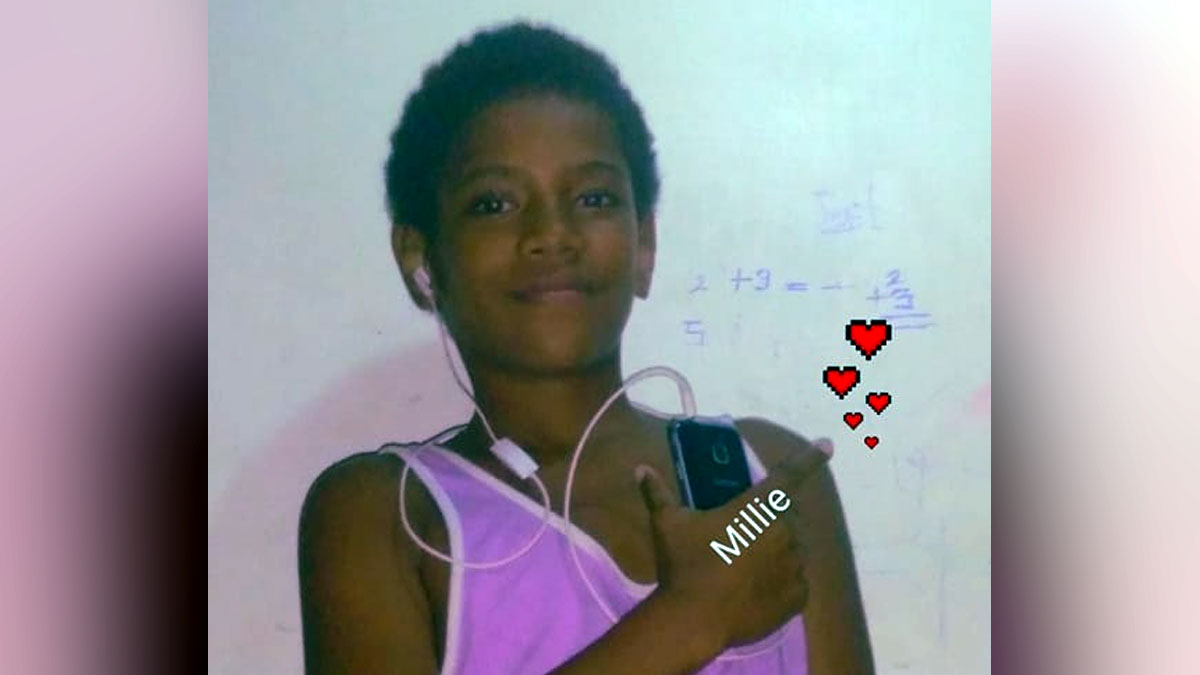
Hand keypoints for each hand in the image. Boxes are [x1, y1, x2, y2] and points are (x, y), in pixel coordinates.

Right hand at [635, 442, 831, 650]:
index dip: (810, 457)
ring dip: (778, 551)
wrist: (693, 620)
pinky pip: (796, 582)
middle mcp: (784, 531)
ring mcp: (794, 566)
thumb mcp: (667, 524)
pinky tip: (756, 589)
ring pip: (794, 550)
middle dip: (772, 520)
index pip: (789, 474)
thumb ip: (657, 493)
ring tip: (747, 567)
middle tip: (745, 536)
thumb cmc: (684, 564)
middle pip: (788, 517)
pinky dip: (782, 581)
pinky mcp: (797, 596)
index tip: (828, 444)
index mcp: (758, 507)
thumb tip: (641, 469)